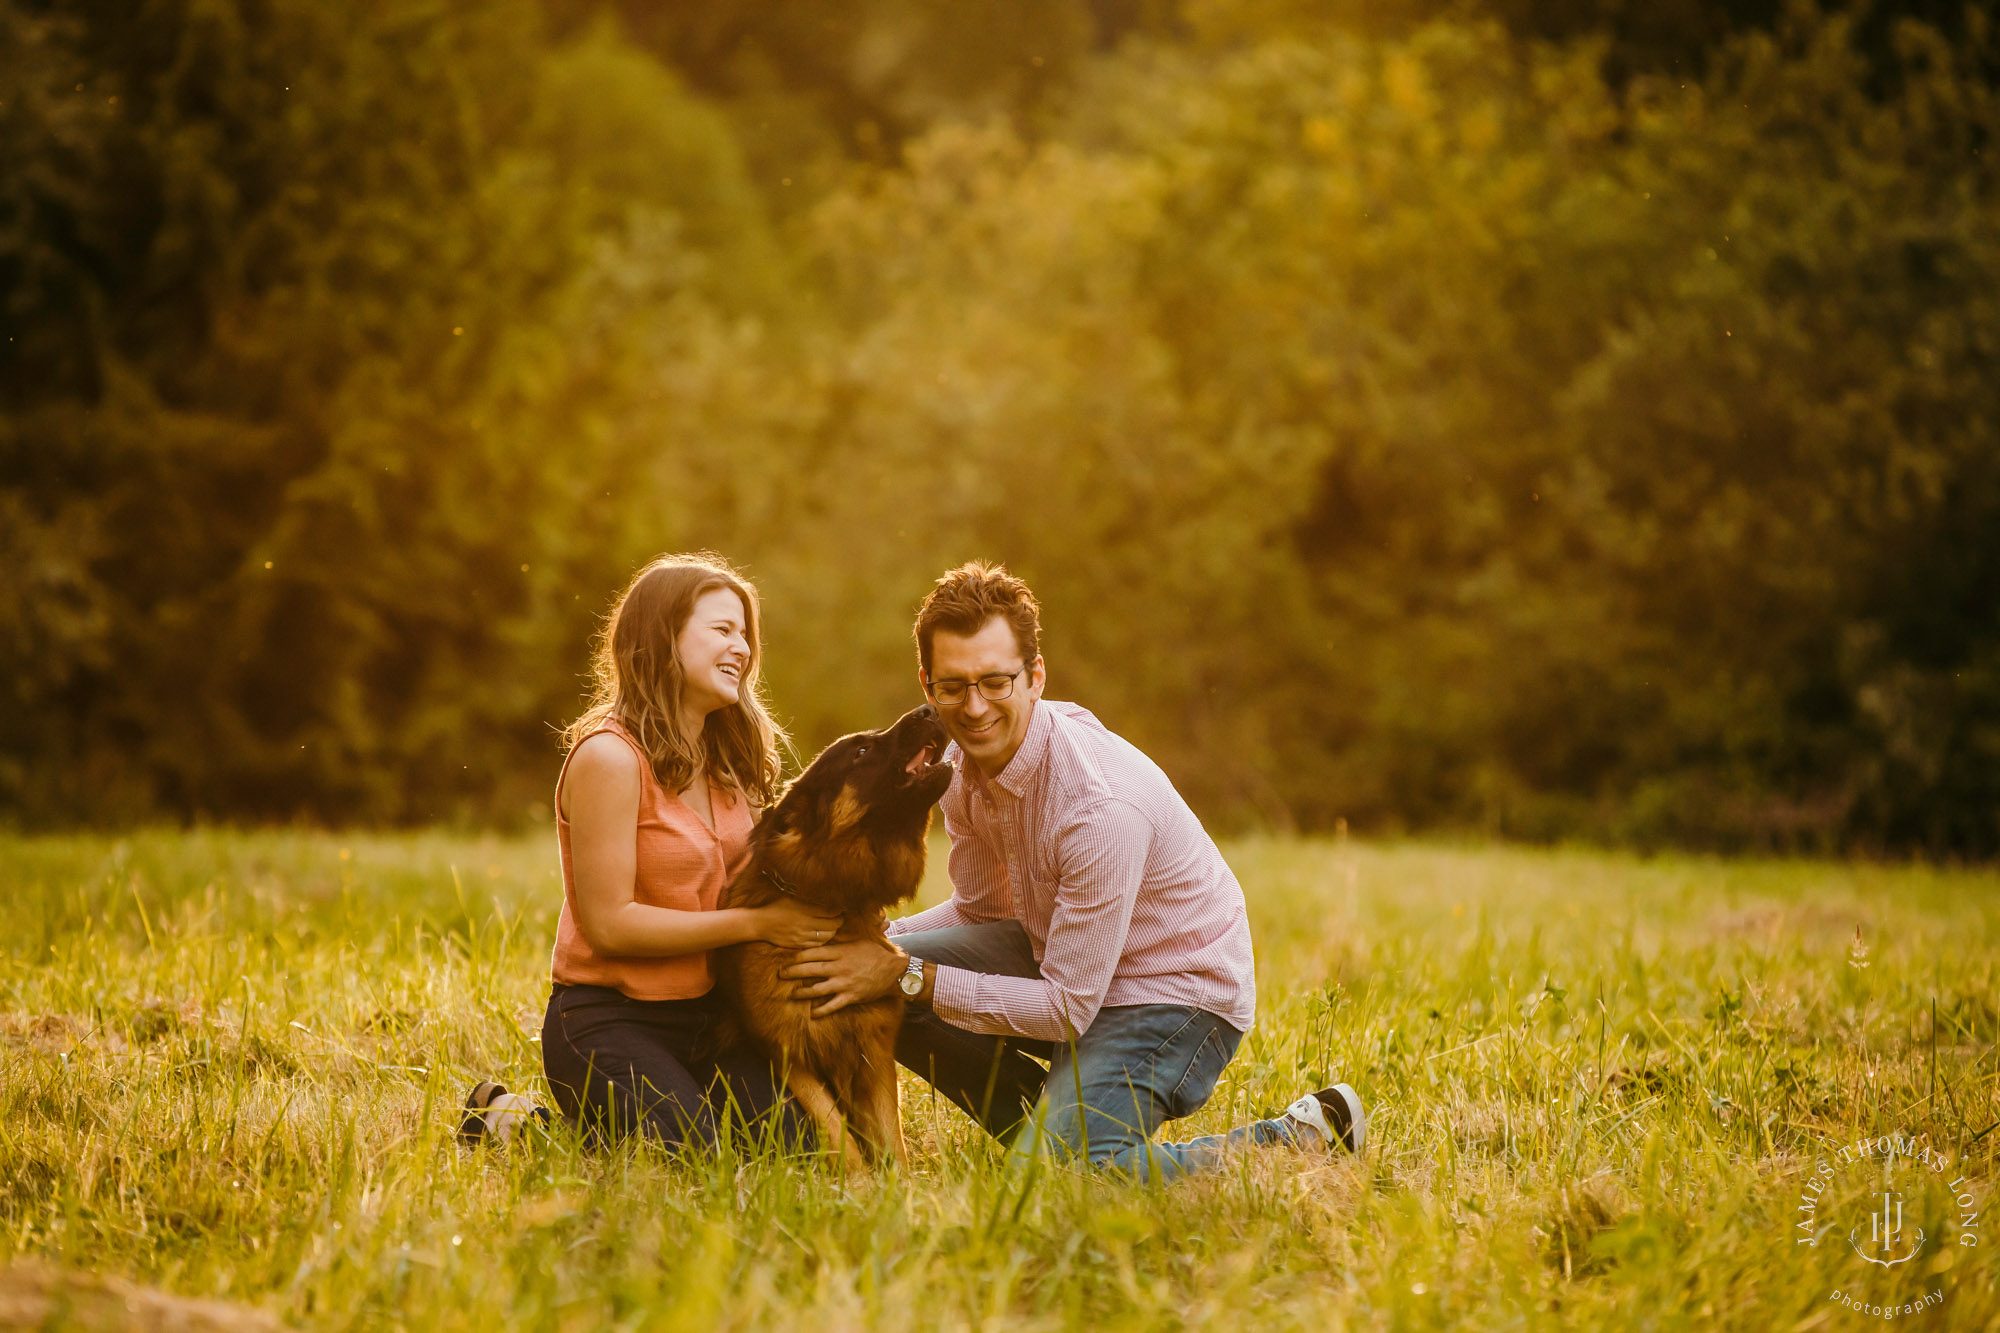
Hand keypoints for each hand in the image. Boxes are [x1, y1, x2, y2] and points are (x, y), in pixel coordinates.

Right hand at [754, 898, 843, 949]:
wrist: (760, 924)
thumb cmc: (775, 907)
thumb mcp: (792, 898)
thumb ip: (809, 901)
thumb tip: (826, 900)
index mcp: (805, 910)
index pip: (830, 912)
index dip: (839, 910)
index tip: (841, 908)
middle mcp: (805, 924)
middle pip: (832, 925)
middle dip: (839, 921)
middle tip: (840, 917)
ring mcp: (802, 936)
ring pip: (827, 936)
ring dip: (833, 931)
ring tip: (833, 927)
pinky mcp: (798, 945)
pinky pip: (817, 944)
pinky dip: (824, 940)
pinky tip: (823, 935)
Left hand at [780, 938, 905, 1016]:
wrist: (895, 971)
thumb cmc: (877, 952)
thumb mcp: (860, 939)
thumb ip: (843, 937)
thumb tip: (830, 928)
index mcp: (840, 952)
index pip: (812, 952)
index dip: (797, 955)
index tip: (788, 957)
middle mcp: (839, 968)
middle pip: (810, 970)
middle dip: (793, 972)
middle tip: (781, 974)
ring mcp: (844, 983)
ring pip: (817, 989)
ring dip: (802, 992)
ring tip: (793, 994)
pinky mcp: (850, 997)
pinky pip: (832, 1006)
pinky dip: (821, 1011)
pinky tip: (812, 1014)